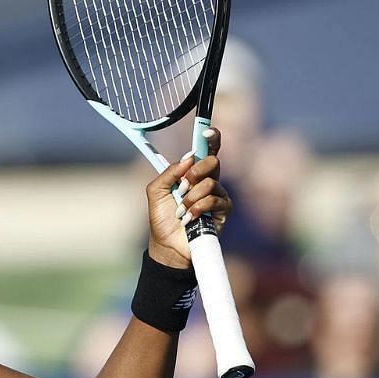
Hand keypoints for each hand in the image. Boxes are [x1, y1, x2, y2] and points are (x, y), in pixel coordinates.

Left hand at [145, 127, 232, 268]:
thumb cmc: (162, 219)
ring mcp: (217, 195)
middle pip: (213, 161)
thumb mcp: (156, 191)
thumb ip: (169, 172)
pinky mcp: (223, 210)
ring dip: (191, 197)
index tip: (207, 131)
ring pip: (210, 182)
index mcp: (192, 174)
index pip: (206, 152)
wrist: (167, 245)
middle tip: (183, 186)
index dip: (210, 139)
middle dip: (195, 171)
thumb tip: (189, 156)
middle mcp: (207, 181)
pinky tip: (189, 218)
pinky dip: (198, 208)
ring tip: (181, 211)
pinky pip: (214, 200)